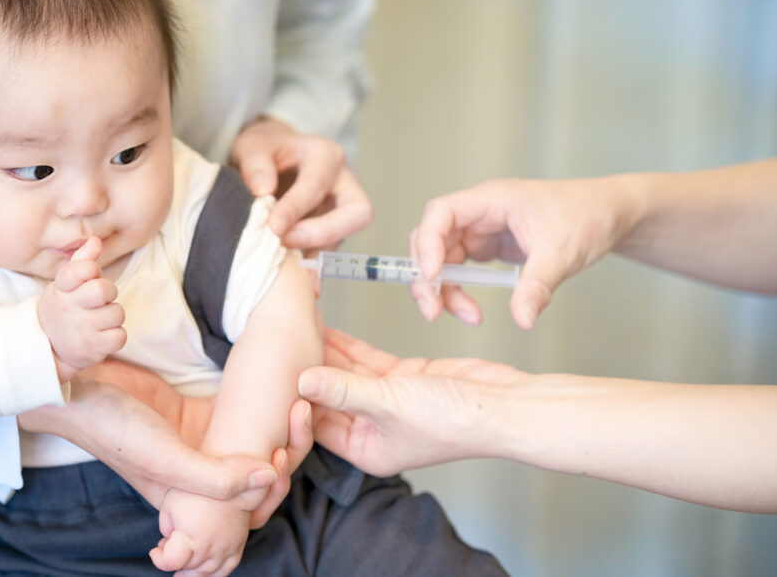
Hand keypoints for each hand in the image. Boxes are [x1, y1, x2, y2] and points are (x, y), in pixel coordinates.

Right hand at [18, 360, 312, 520]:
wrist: (78, 381)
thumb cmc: (112, 427)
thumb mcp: (165, 461)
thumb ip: (216, 479)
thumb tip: (269, 477)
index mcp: (191, 502)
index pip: (245, 511)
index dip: (271, 492)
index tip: (279, 460)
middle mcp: (201, 474)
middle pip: (259, 480)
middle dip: (286, 459)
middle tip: (295, 422)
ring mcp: (204, 441)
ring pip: (257, 447)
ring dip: (283, 432)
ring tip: (295, 407)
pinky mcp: (202, 410)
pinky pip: (245, 414)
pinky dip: (266, 409)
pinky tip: (285, 392)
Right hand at [38, 236, 125, 380]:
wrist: (49, 347)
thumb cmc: (65, 307)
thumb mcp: (66, 283)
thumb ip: (82, 261)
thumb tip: (96, 240)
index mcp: (62, 288)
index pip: (79, 270)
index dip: (90, 269)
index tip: (89, 275)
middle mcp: (68, 309)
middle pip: (103, 290)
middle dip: (109, 292)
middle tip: (100, 299)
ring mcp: (80, 331)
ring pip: (117, 313)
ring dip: (112, 315)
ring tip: (99, 319)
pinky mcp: (92, 349)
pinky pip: (120, 336)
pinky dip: (116, 335)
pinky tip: (103, 335)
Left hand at [150, 490, 248, 576]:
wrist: (230, 478)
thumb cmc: (196, 489)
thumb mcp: (170, 504)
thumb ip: (166, 528)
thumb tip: (168, 542)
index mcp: (191, 537)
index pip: (170, 562)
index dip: (159, 558)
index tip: (155, 550)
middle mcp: (210, 547)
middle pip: (187, 568)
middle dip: (175, 560)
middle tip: (169, 547)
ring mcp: (226, 549)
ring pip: (206, 573)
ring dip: (192, 571)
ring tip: (183, 565)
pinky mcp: (238, 546)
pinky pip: (226, 570)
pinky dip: (213, 573)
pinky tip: (204, 569)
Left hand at [230, 116, 372, 252]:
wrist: (270, 158)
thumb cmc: (264, 151)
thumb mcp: (251, 146)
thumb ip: (254, 163)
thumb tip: (263, 189)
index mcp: (324, 155)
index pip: (317, 184)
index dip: (295, 208)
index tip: (272, 227)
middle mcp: (343, 180)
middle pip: (358, 212)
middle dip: (324, 232)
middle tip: (287, 241)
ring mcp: (341, 207)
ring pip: (346, 235)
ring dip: (316, 251)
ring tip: (286, 262)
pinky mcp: (333, 228)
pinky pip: (329, 250)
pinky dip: (313, 263)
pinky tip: (296, 275)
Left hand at [298, 328, 527, 476]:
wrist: (504, 407)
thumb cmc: (454, 421)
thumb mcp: (390, 403)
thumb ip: (344, 389)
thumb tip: (302, 378)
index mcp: (364, 449)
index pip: (315, 424)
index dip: (292, 398)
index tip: (272, 370)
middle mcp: (371, 429)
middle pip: (327, 397)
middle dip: (305, 370)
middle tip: (279, 342)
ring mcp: (387, 404)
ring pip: (345, 375)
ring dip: (325, 352)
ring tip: (297, 327)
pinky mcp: (403, 381)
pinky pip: (366, 362)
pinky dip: (348, 345)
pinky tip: (327, 326)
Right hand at [409, 176, 636, 328]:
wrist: (610, 215)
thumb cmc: (588, 216)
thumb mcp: (563, 252)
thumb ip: (538, 286)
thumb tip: (522, 319)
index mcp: (492, 199)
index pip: (442, 212)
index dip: (428, 243)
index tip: (432, 276)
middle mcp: (480, 212)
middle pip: (432, 240)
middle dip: (427, 277)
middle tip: (434, 311)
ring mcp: (482, 230)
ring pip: (442, 259)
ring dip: (444, 290)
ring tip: (469, 316)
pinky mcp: (488, 247)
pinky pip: (460, 269)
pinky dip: (458, 291)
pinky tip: (471, 309)